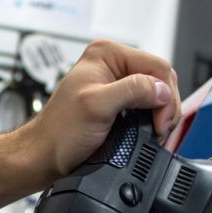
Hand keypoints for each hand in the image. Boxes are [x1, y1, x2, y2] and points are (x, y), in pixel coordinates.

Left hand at [25, 40, 180, 178]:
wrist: (45, 158)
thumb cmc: (60, 133)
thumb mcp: (97, 106)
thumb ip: (132, 91)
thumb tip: (162, 90)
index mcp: (105, 54)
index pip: (155, 65)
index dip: (165, 94)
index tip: (161, 121)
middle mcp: (111, 64)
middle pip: (159, 78)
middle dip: (165, 106)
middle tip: (160, 130)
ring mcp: (114, 83)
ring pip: (155, 93)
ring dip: (160, 114)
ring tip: (155, 133)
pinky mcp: (116, 102)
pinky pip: (145, 105)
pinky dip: (151, 119)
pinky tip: (149, 131)